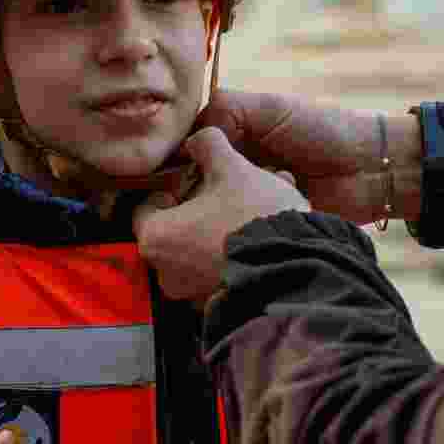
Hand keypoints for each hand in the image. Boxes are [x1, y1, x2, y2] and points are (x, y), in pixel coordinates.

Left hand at [133, 126, 309, 301]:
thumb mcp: (232, 168)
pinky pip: (214, 273)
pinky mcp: (214, 306)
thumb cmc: (254, 217)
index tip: (199, 179)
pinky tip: (254, 238)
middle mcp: (164, 272)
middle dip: (197, 211)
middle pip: (172, 230)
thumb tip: (199, 137)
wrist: (295, 268)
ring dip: (214, 233)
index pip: (148, 204)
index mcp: (155, 237)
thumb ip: (209, 145)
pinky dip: (226, 256)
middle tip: (225, 195)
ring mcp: (189, 294)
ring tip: (247, 214)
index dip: (174, 186)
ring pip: (195, 252)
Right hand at [196, 90, 416, 223]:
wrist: (368, 171)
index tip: (172, 168)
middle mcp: (236, 169)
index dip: (178, 158)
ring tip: (233, 204)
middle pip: (194, 182)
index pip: (189, 147)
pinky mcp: (264, 226)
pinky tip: (247, 221)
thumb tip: (189, 139)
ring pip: (213, 209)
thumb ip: (227, 110)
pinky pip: (240, 229)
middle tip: (202, 191)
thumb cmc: (323, 130)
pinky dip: (241, 225)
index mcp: (234, 137)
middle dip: (197, 187)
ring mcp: (248, 201)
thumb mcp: (272, 109)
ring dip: (222, 206)